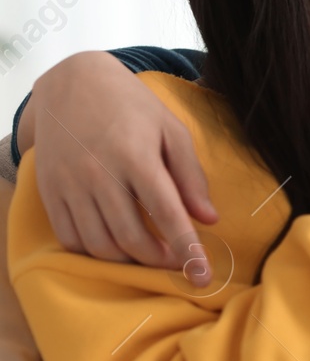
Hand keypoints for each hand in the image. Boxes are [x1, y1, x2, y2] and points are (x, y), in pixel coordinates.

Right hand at [25, 51, 217, 285]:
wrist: (72, 83)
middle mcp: (100, 173)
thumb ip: (191, 175)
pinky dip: (94, 252)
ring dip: (128, 261)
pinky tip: (114, 246)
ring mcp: (70, 184)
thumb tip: (209, 218)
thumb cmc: (132, 106)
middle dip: (159, 260)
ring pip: (99, 244)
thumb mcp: (171, 129)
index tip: (202, 277)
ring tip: (150, 254)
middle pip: (132, 238)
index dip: (188, 250)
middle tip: (177, 262)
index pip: (167, 214)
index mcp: (137, 156)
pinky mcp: (49, 190)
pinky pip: (70, 237)